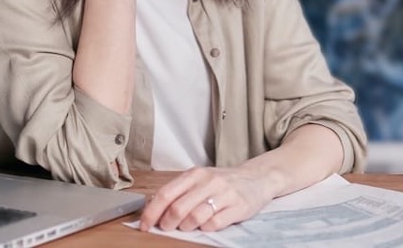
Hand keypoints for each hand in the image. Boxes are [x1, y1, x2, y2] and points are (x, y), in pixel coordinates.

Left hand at [138, 166, 276, 232]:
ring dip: (186, 227)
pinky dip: (205, 229)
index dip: (152, 212)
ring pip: (195, 218)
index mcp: (195, 174)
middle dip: (168, 223)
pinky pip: (214, 224)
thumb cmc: (223, 182)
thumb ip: (179, 190)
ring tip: (188, 226)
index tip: (145, 225)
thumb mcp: (200, 179)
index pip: (166, 194)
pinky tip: (206, 225)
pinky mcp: (237, 207)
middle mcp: (208, 182)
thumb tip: (153, 206)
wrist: (257, 178)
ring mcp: (224, 194)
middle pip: (178, 208)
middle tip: (167, 227)